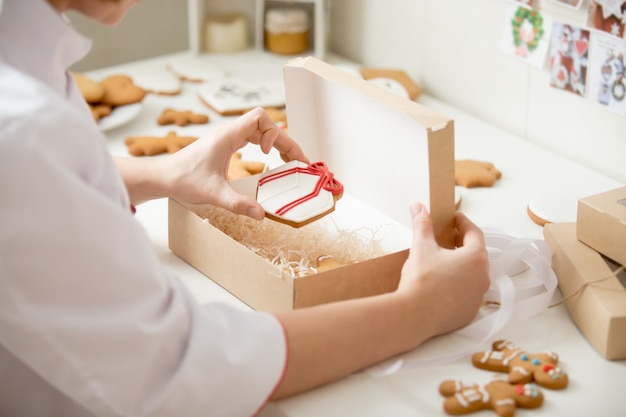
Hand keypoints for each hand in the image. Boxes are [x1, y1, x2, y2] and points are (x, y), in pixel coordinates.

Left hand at [163, 107, 308, 218]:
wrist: (163, 177)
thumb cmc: (183, 180)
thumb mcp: (213, 194)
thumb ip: (238, 204)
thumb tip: (261, 214)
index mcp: (227, 135)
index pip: (260, 117)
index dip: (272, 133)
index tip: (268, 154)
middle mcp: (229, 132)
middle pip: (266, 125)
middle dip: (284, 141)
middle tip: (299, 161)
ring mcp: (228, 137)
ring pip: (261, 130)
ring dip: (277, 142)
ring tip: (290, 160)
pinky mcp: (226, 145)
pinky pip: (253, 137)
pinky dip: (266, 145)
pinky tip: (270, 159)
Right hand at [397, 203, 489, 338]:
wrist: (414, 315)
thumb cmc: (421, 279)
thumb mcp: (421, 246)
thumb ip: (422, 224)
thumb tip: (418, 206)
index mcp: (476, 257)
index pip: (474, 233)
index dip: (463, 223)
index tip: (453, 218)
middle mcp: (483, 277)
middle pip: (475, 254)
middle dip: (462, 244)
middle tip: (447, 238)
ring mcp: (478, 297)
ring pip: (472, 275)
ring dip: (461, 267)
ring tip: (443, 262)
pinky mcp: (469, 313)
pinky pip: (467, 295)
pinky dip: (458, 287)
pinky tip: (442, 285)